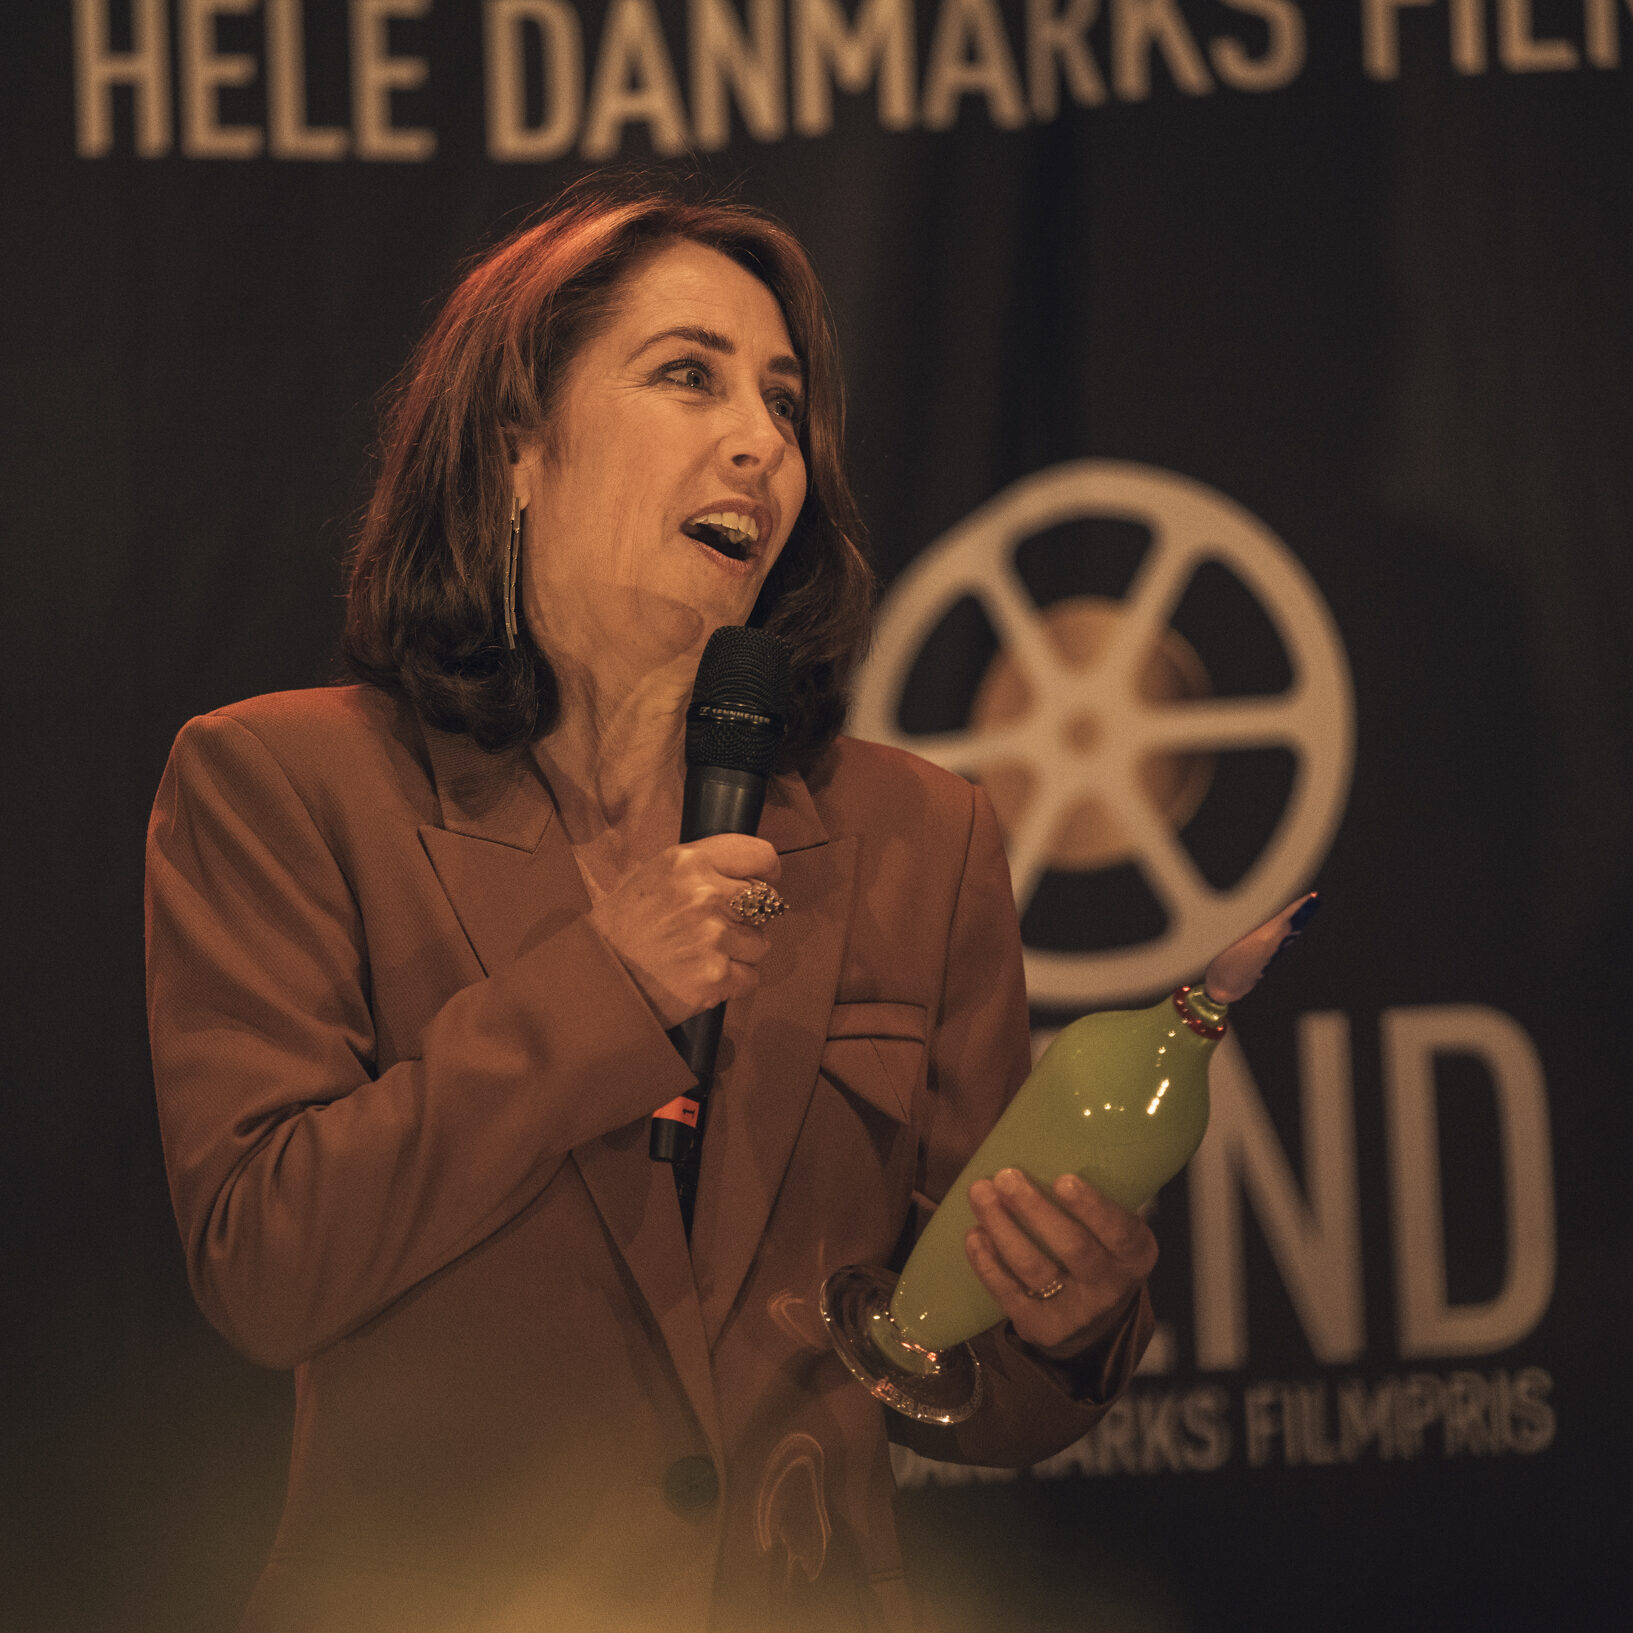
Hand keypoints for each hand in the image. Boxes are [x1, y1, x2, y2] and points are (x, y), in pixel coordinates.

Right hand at [587, 834, 781, 1027]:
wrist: (594, 978)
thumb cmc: (623, 925)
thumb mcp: (655, 876)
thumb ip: (702, 869)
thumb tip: (749, 876)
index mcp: (689, 862)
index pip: (761, 855)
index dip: (766, 871)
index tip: (761, 882)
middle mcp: (705, 894)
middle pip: (765, 901)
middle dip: (749, 916)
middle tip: (722, 927)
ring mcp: (713, 938)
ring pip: (760, 943)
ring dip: (741, 951)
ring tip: (705, 954)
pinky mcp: (716, 977)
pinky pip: (750, 977)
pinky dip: (733, 982)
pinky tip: (704, 977)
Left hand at [965, 1169, 1156, 1356]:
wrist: (1096, 1323)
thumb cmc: (1099, 1250)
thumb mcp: (1114, 1230)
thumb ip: (1094, 1198)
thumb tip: (1051, 1136)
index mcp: (1134, 1253)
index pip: (1119, 1231)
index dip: (1092, 1207)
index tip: (1063, 1179)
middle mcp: (1110, 1286)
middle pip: (1073, 1247)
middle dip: (1035, 1209)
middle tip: (1006, 1176)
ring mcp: (1076, 1312)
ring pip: (1035, 1268)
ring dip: (1002, 1228)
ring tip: (980, 1193)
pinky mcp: (1042, 1327)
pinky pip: (1010, 1295)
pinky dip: (988, 1264)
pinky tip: (974, 1235)